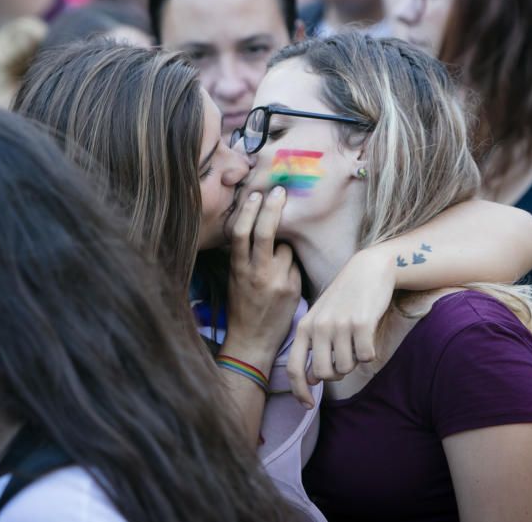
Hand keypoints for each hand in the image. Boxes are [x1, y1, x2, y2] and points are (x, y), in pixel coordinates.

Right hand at [224, 187, 301, 365]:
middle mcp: (256, 272)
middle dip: (273, 208)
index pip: (241, 233)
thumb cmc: (242, 307)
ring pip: (286, 248)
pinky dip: (293, 267)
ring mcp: (276, 281)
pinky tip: (287, 280)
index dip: (248, 210)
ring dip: (285, 248)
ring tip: (278, 264)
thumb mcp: (236, 279)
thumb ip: (245, 256)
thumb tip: (256, 227)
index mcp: (238, 268)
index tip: (255, 194)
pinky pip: (296, 266)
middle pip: (265, 232)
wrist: (253, 341)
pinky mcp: (292, 289)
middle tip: (280, 191)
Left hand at [287, 247, 393, 406]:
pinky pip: (366, 357)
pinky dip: (370, 352)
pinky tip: (369, 335)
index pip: (294, 368)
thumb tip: (311, 379)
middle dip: (337, 373)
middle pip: (325, 374)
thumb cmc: (344, 297)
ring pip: (347, 367)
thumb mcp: (321, 317)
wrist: (369, 269)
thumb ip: (313, 346)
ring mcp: (340, 325)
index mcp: (304, 326)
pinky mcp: (362, 324)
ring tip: (356, 339)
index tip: (308, 405)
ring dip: (354, 360)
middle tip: (345, 356)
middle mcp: (319, 327)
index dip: (299, 392)